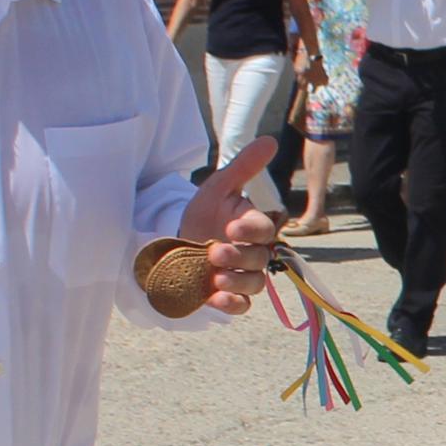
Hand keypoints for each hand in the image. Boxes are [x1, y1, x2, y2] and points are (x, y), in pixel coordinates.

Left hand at [173, 144, 280, 313]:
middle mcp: (253, 252)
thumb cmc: (203, 212)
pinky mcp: (229, 295)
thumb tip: (271, 140)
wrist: (175, 239)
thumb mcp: (219, 187)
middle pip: (260, 259)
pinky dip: (232, 303)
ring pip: (255, 284)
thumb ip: (244, 167)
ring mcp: (242, 276)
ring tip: (215, 276)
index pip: (265, 230)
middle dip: (240, 256)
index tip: (232, 227)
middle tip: (214, 251)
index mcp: (254, 226)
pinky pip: (241, 306)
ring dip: (237, 281)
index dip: (252, 231)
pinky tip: (216, 297)